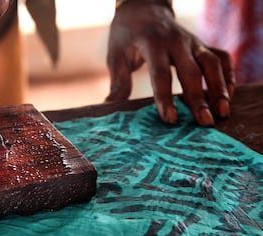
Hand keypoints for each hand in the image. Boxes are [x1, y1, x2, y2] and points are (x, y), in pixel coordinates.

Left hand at [106, 1, 234, 125]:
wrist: (144, 9)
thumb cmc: (127, 36)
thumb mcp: (116, 55)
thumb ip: (118, 81)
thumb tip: (109, 108)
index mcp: (151, 44)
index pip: (160, 73)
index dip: (164, 97)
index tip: (170, 119)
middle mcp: (176, 41)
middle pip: (191, 71)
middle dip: (199, 98)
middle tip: (205, 122)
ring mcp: (192, 41)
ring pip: (212, 63)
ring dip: (219, 88)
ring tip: (223, 112)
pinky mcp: (202, 43)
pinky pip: (221, 56)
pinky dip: (229, 74)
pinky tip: (229, 94)